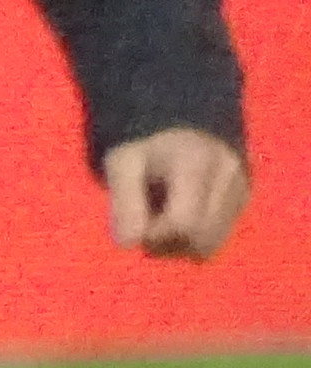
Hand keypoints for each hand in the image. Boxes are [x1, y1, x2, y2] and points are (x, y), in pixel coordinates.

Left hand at [104, 129, 248, 260]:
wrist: (181, 123)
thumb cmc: (145, 145)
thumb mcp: (122, 163)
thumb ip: (124, 202)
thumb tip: (129, 244)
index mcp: (196, 162)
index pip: (184, 222)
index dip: (156, 234)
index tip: (138, 223)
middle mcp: (229, 177)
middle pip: (202, 239)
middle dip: (168, 243)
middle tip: (147, 224)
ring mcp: (242, 188)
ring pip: (213, 242)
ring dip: (182, 243)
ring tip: (162, 218)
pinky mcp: (245, 199)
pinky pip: (220, 235)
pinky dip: (197, 235)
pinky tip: (181, 214)